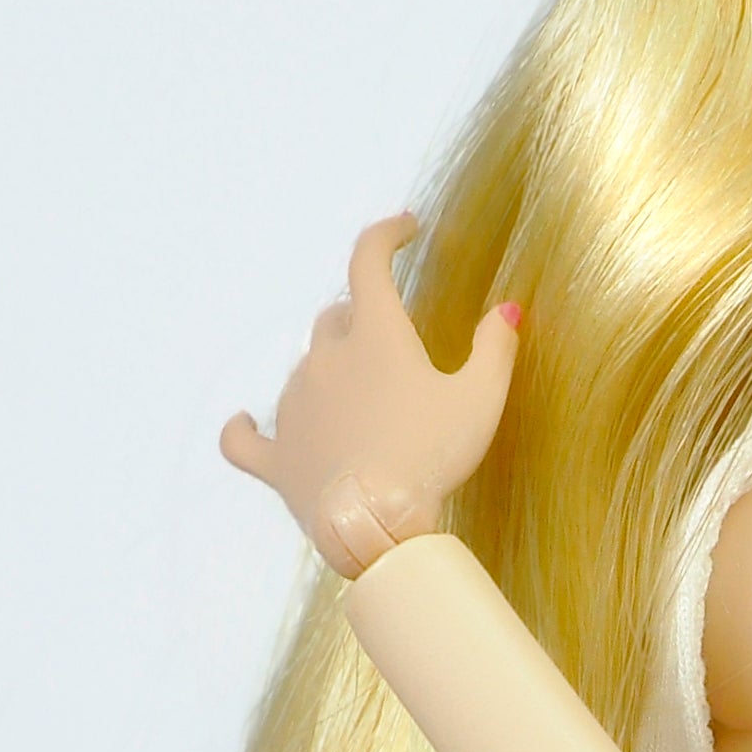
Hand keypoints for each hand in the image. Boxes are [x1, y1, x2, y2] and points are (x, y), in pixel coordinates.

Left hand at [221, 213, 522, 575]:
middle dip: (361, 322)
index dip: (386, 235)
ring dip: (328, 375)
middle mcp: (324, 358)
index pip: (368, 260)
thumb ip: (495, 347)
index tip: (406, 228)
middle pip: (335, 320)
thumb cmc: (432, 456)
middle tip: (393, 351)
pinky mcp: (274, 455)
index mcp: (375, 336)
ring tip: (361, 410)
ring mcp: (292, 405)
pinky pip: (244, 438)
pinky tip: (245, 423)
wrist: (376, 523)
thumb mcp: (481, 399)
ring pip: (303, 371)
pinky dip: (246, 428)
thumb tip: (507, 308)